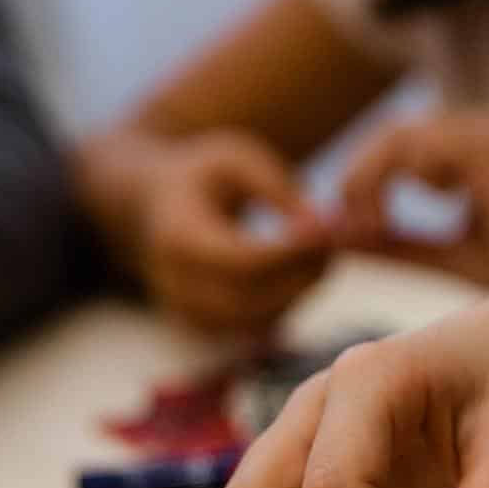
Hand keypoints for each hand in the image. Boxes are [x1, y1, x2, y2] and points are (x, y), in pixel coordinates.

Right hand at [133, 132, 331, 331]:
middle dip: (304, 275)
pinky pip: (257, 329)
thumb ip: (277, 186)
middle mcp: (176, 284)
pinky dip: (287, 305)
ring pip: (261, 320)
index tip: (329, 229)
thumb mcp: (234, 158)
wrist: (152, 206)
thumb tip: (320, 226)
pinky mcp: (205, 330)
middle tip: (336, 244)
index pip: (243, 260)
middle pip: (254, 298)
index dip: (292, 252)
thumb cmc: (202, 175)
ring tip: (322, 254)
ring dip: (301, 292)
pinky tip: (302, 273)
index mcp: (177, 237)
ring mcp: (188, 314)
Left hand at [336, 108, 488, 287]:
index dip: (362, 182)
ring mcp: (484, 133)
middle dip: (358, 179)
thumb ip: (397, 245)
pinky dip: (395, 179)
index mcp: (470, 151)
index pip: (396, 146)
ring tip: (371, 225)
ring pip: (397, 136)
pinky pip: (418, 147)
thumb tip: (337, 239)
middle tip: (353, 227)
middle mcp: (477, 132)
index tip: (350, 229)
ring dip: (371, 179)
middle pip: (389, 134)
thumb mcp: (448, 255)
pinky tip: (404, 215)